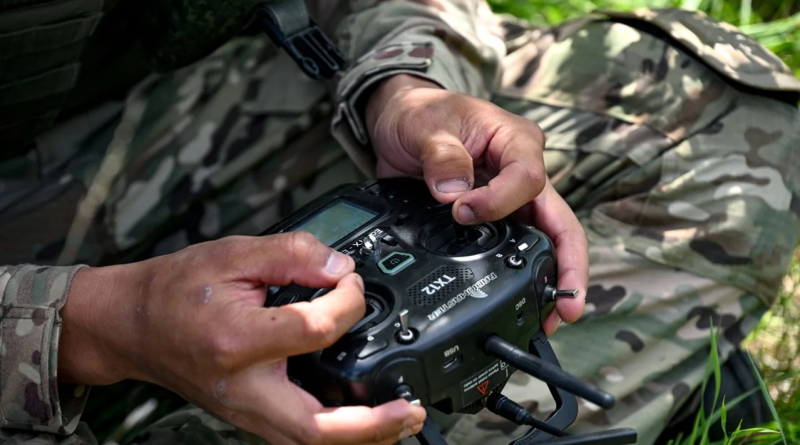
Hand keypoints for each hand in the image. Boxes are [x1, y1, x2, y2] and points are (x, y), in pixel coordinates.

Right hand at [58, 233, 425, 444]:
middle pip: (320, 427)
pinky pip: (299, 434)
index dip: (347, 300)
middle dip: (373, 424)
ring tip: (399, 420)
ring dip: (362, 436)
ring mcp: (246, 410)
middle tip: (409, 409)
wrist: (130, 324)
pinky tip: (361, 417)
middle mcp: (244, 388)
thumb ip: (293, 253)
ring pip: (312, 441)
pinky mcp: (249, 414)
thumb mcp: (233, 253)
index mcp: (237, 341)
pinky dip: (336, 431)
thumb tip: (341, 267)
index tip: (349, 281)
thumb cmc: (174, 290)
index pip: (316, 329)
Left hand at [365, 74, 587, 334]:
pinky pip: (514, 247)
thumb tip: (452, 193)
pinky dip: (521, 275)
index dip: (500, 202)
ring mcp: (509, 198)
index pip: (528, 179)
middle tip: (567, 306)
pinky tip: (522, 302)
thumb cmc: (420, 114)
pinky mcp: (493, 217)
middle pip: (559, 221)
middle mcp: (522, 171)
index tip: (462, 212)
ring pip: (544, 241)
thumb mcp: (426, 125)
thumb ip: (441, 157)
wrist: (399, 123)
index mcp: (516, 141)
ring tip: (550, 318)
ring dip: (550, 279)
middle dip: (567, 265)